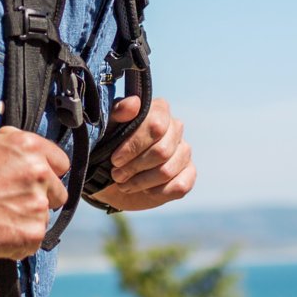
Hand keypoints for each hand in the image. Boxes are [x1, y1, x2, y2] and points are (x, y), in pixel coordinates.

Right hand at [0, 128, 71, 258]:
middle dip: (40, 200)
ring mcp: (38, 203)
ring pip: (44, 218)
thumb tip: (34, 157)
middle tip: (11, 204)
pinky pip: (34, 240)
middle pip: (58, 193)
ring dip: (26, 222)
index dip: (48, 175)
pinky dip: (18, 242)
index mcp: (29, 148)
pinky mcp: (33, 232)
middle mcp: (39, 172)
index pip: (61, 163)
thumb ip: (18, 150)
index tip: (34, 184)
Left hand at [88, 96, 194, 211]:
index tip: (115, 159)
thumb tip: (133, 104)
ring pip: (167, 171)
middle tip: (117, 174)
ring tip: (125, 183)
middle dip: (135, 167)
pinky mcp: (189, 173)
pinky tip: (145, 190)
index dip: (134, 146)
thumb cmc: (111, 146)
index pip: (156, 126)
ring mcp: (184, 151)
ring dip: (141, 182)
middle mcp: (176, 128)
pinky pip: (179, 186)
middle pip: (162, 151)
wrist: (113, 175)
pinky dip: (157, 192)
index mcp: (159, 111)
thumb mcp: (107, 128)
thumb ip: (118, 113)